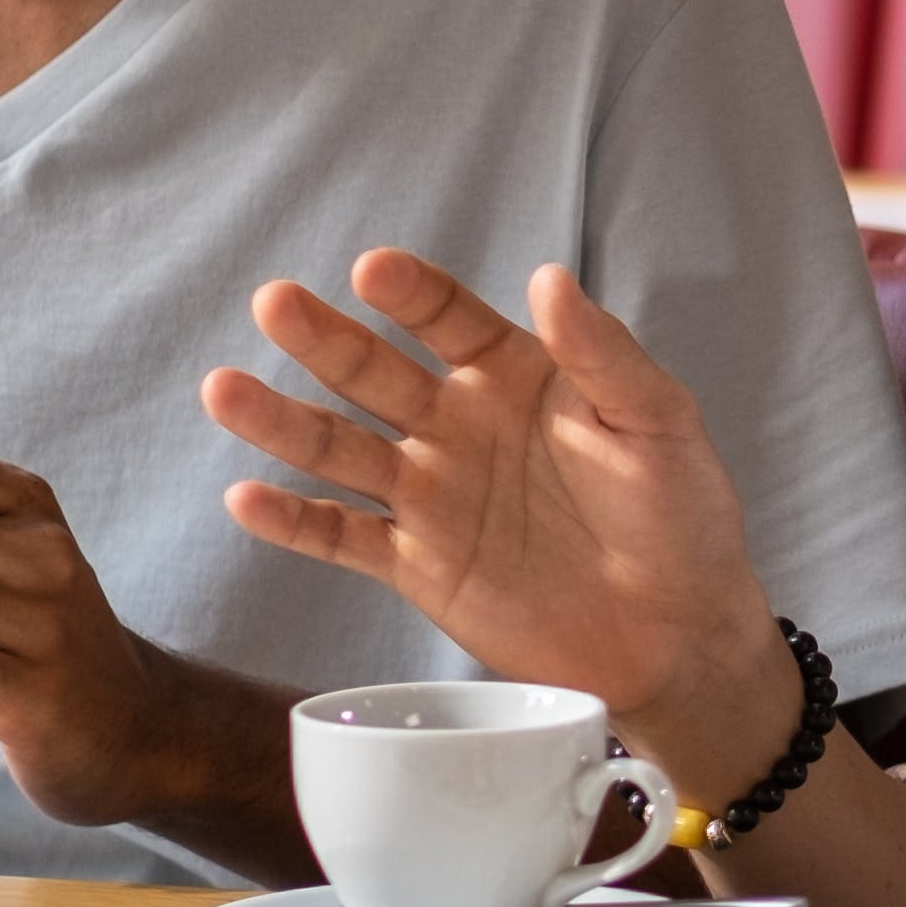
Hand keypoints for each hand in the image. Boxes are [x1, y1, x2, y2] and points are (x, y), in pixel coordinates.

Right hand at [205, 255, 780, 757]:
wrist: (677, 636)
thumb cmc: (682, 516)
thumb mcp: (658, 423)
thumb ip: (603, 356)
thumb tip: (549, 277)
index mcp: (518, 376)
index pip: (450, 320)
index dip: (412, 295)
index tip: (372, 271)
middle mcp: (461, 426)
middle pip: (377, 374)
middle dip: (325, 340)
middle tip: (275, 303)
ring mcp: (433, 496)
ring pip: (341, 449)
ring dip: (281, 420)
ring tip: (224, 389)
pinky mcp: (418, 566)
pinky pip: (343, 538)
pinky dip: (294, 523)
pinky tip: (245, 498)